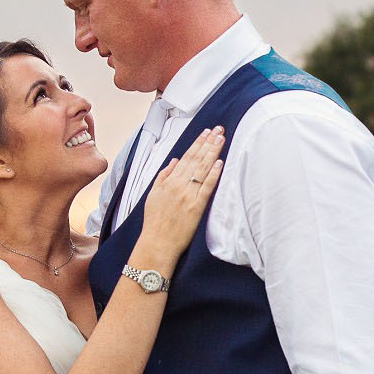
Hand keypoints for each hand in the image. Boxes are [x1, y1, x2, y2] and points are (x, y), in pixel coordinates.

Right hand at [135, 128, 224, 272]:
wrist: (156, 243)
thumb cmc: (155, 222)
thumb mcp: (153, 195)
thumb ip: (163, 176)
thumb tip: (173, 161)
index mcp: (169, 181)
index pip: (186, 157)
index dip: (197, 143)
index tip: (206, 132)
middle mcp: (179, 185)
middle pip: (196, 159)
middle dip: (208, 142)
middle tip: (219, 129)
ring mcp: (188, 195)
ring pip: (202, 169)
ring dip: (212, 152)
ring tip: (221, 139)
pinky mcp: (196, 207)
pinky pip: (206, 187)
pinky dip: (213, 174)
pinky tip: (219, 162)